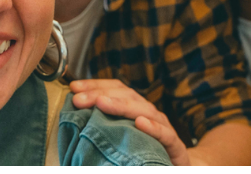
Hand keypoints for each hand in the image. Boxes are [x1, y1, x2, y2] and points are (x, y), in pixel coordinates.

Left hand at [69, 79, 190, 165]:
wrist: (177, 168)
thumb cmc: (146, 150)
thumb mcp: (122, 135)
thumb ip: (103, 125)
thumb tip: (74, 117)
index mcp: (135, 109)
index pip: (116, 89)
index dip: (95, 85)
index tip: (74, 88)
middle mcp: (149, 113)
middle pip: (127, 95)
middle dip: (101, 94)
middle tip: (79, 99)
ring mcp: (163, 127)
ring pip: (144, 110)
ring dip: (122, 105)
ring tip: (102, 103)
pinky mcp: (175, 145)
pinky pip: (165, 135)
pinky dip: (153, 128)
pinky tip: (140, 123)